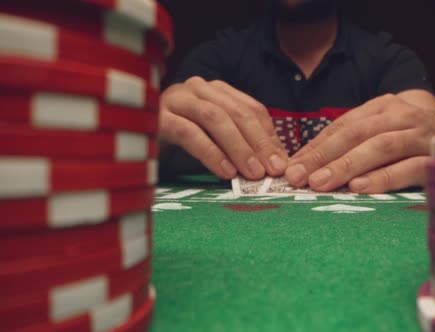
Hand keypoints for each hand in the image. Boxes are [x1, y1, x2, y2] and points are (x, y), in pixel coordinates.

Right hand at [159, 77, 288, 179]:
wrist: (131, 138)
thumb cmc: (179, 143)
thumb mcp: (215, 140)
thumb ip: (242, 144)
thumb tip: (276, 163)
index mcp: (216, 91)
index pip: (251, 109)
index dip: (269, 137)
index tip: (281, 163)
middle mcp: (197, 89)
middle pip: (237, 113)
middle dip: (258, 143)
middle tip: (272, 171)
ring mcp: (176, 99)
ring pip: (215, 119)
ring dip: (238, 147)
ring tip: (252, 173)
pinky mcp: (157, 117)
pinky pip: (188, 133)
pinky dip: (210, 153)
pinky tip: (225, 172)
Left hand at [284, 93, 434, 192]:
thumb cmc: (413, 144)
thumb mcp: (383, 134)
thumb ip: (353, 145)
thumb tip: (309, 167)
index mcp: (384, 107)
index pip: (342, 126)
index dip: (315, 147)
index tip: (291, 168)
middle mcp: (403, 116)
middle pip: (357, 134)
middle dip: (324, 156)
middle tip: (298, 177)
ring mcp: (422, 135)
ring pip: (380, 147)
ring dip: (347, 165)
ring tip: (321, 183)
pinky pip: (409, 168)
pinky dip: (383, 178)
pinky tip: (360, 188)